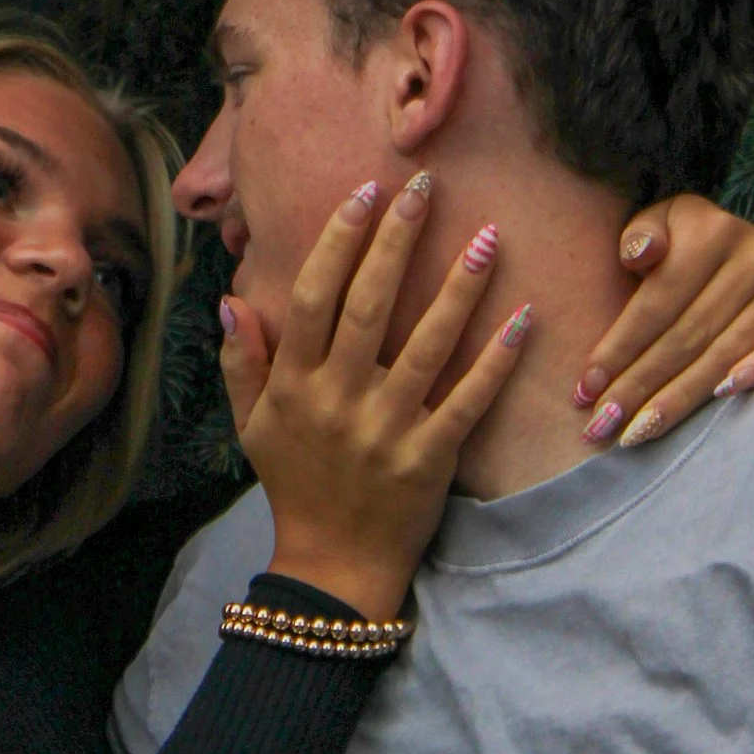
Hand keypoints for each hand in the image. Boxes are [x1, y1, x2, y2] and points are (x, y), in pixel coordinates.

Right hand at [220, 176, 532, 622]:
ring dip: (459, 288)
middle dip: (397, 241)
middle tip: (425, 186)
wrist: (333, 567)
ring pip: (426, 345)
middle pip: (368, 305)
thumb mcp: (251, 425)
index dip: (339, 240)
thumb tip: (231, 299)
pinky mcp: (430, 458)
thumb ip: (240, 361)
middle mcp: (338, 399)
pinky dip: (496, 360)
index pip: (315, 296)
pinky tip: (522, 318)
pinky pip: (468, 400)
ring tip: (487, 237)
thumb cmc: (295, 485)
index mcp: (294, 384)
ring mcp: (386, 429)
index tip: (365, 193)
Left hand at [572, 199, 753, 449]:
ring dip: (681, 398)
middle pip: (687, 335)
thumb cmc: (685, 244)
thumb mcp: (660, 224)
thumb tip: (640, 255)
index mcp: (711, 228)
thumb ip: (641, 236)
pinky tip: (724, 397)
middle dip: (640, 385)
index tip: (585, 391)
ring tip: (641, 431)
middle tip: (604, 426)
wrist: (746, 245)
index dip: (618, 349)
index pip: (656, 303)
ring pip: (726, 353)